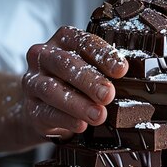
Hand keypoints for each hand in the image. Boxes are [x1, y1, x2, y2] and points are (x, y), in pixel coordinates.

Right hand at [21, 26, 127, 140]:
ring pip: (52, 89)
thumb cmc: (76, 84)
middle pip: (65, 63)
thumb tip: (137, 81)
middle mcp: (44, 57)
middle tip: (109, 94)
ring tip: (99, 115)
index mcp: (63, 40)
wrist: (45, 108)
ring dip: (78, 103)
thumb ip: (107, 71)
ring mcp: (33, 82)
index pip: (82, 41)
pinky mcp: (30, 108)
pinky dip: (66, 120)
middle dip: (89, 80)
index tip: (122, 70)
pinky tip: (81, 126)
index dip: (103, 55)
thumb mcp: (91, 71)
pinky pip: (46, 113)